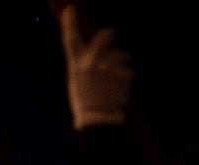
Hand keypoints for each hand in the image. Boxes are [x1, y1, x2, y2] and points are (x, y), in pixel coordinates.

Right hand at [60, 5, 133, 130]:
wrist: (98, 119)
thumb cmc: (84, 102)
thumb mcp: (76, 81)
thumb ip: (84, 64)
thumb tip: (95, 52)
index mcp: (76, 65)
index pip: (71, 39)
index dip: (70, 23)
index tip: (71, 10)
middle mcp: (92, 62)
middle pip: (105, 35)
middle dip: (109, 36)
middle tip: (110, 39)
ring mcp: (109, 68)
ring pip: (121, 54)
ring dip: (121, 62)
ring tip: (115, 78)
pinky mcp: (123, 74)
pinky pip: (129, 70)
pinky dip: (126, 78)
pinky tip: (120, 89)